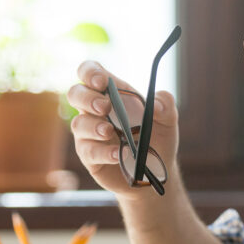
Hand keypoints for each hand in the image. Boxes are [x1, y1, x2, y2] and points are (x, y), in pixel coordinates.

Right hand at [68, 61, 180, 198]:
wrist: (155, 172)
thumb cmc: (157, 138)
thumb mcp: (168, 120)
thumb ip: (166, 105)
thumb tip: (156, 104)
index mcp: (112, 93)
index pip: (90, 72)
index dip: (91, 72)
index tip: (102, 82)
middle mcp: (96, 111)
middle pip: (75, 94)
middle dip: (87, 97)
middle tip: (105, 106)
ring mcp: (90, 134)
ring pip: (78, 124)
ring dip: (93, 126)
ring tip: (109, 131)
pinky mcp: (90, 157)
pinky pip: (88, 151)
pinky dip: (102, 151)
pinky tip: (117, 154)